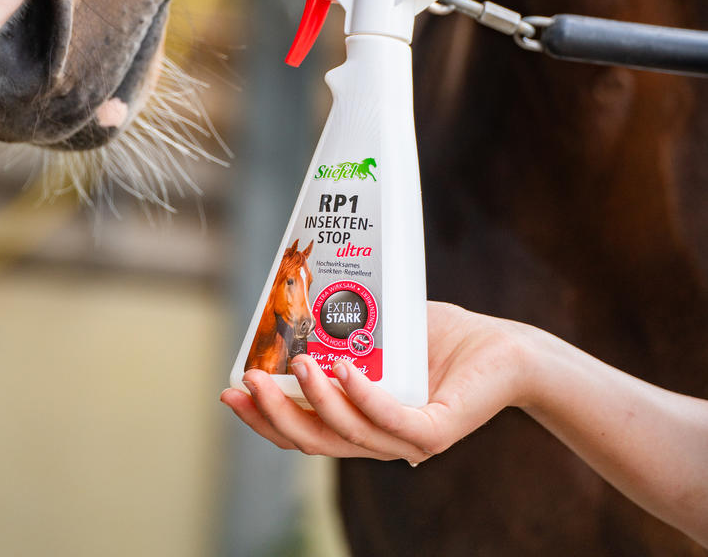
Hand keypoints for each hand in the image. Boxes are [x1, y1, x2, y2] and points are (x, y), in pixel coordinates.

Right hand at [220, 301, 531, 462]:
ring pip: (349, 433)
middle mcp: (380, 438)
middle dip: (273, 414)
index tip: (229, 392)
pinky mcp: (437, 431)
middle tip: (243, 381)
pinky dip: (362, 398)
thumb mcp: (380, 325)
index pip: (305, 431)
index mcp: (361, 420)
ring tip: (294, 362)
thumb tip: (292, 297)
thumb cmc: (443, 336)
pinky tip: (342, 369)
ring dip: (314, 401)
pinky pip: (392, 420)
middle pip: (316, 440)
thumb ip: (342, 323)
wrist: (508, 347)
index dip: (264, 418)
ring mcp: (408, 440)